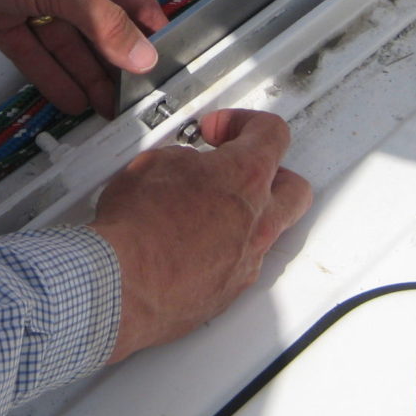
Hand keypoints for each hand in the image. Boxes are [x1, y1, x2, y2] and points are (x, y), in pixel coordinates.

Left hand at [0, 0, 167, 116]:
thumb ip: (101, 21)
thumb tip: (142, 53)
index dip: (146, 27)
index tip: (163, 63)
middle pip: (97, 24)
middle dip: (115, 60)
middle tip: (134, 98)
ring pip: (65, 43)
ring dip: (84, 74)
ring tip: (107, 109)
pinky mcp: (0, 17)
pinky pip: (32, 52)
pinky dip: (49, 75)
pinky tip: (69, 99)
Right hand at [88, 109, 311, 362]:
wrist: (121, 284)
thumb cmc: (135, 228)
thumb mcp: (152, 165)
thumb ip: (183, 160)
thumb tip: (185, 166)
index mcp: (245, 177)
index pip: (271, 134)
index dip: (244, 124)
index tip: (220, 131)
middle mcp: (257, 221)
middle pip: (293, 187)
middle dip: (270, 173)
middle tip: (238, 169)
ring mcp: (247, 260)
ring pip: (267, 231)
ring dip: (245, 216)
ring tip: (209, 210)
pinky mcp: (229, 292)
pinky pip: (240, 264)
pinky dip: (222, 251)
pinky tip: (191, 247)